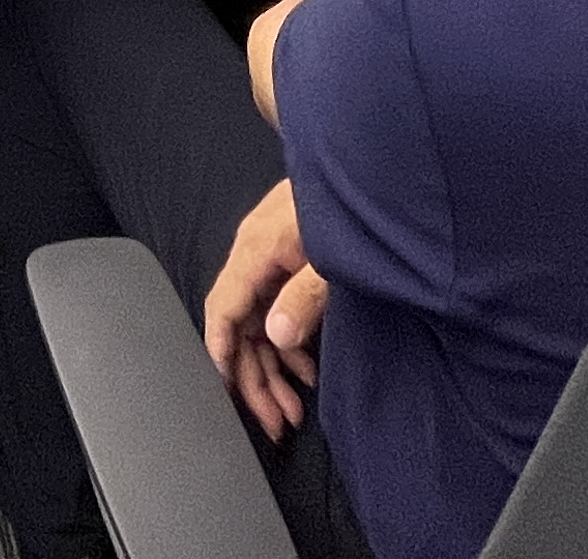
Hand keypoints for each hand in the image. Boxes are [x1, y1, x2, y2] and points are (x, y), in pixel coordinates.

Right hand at [201, 183, 326, 440]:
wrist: (366, 164)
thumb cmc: (351, 203)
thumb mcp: (332, 257)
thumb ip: (304, 297)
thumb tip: (277, 336)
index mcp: (256, 249)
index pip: (223, 308)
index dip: (220, 353)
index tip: (226, 395)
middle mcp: (255, 254)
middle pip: (241, 326)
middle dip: (255, 379)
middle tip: (276, 423)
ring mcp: (271, 258)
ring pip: (259, 324)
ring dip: (274, 370)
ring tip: (292, 411)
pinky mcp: (289, 261)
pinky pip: (277, 312)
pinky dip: (290, 347)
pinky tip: (307, 374)